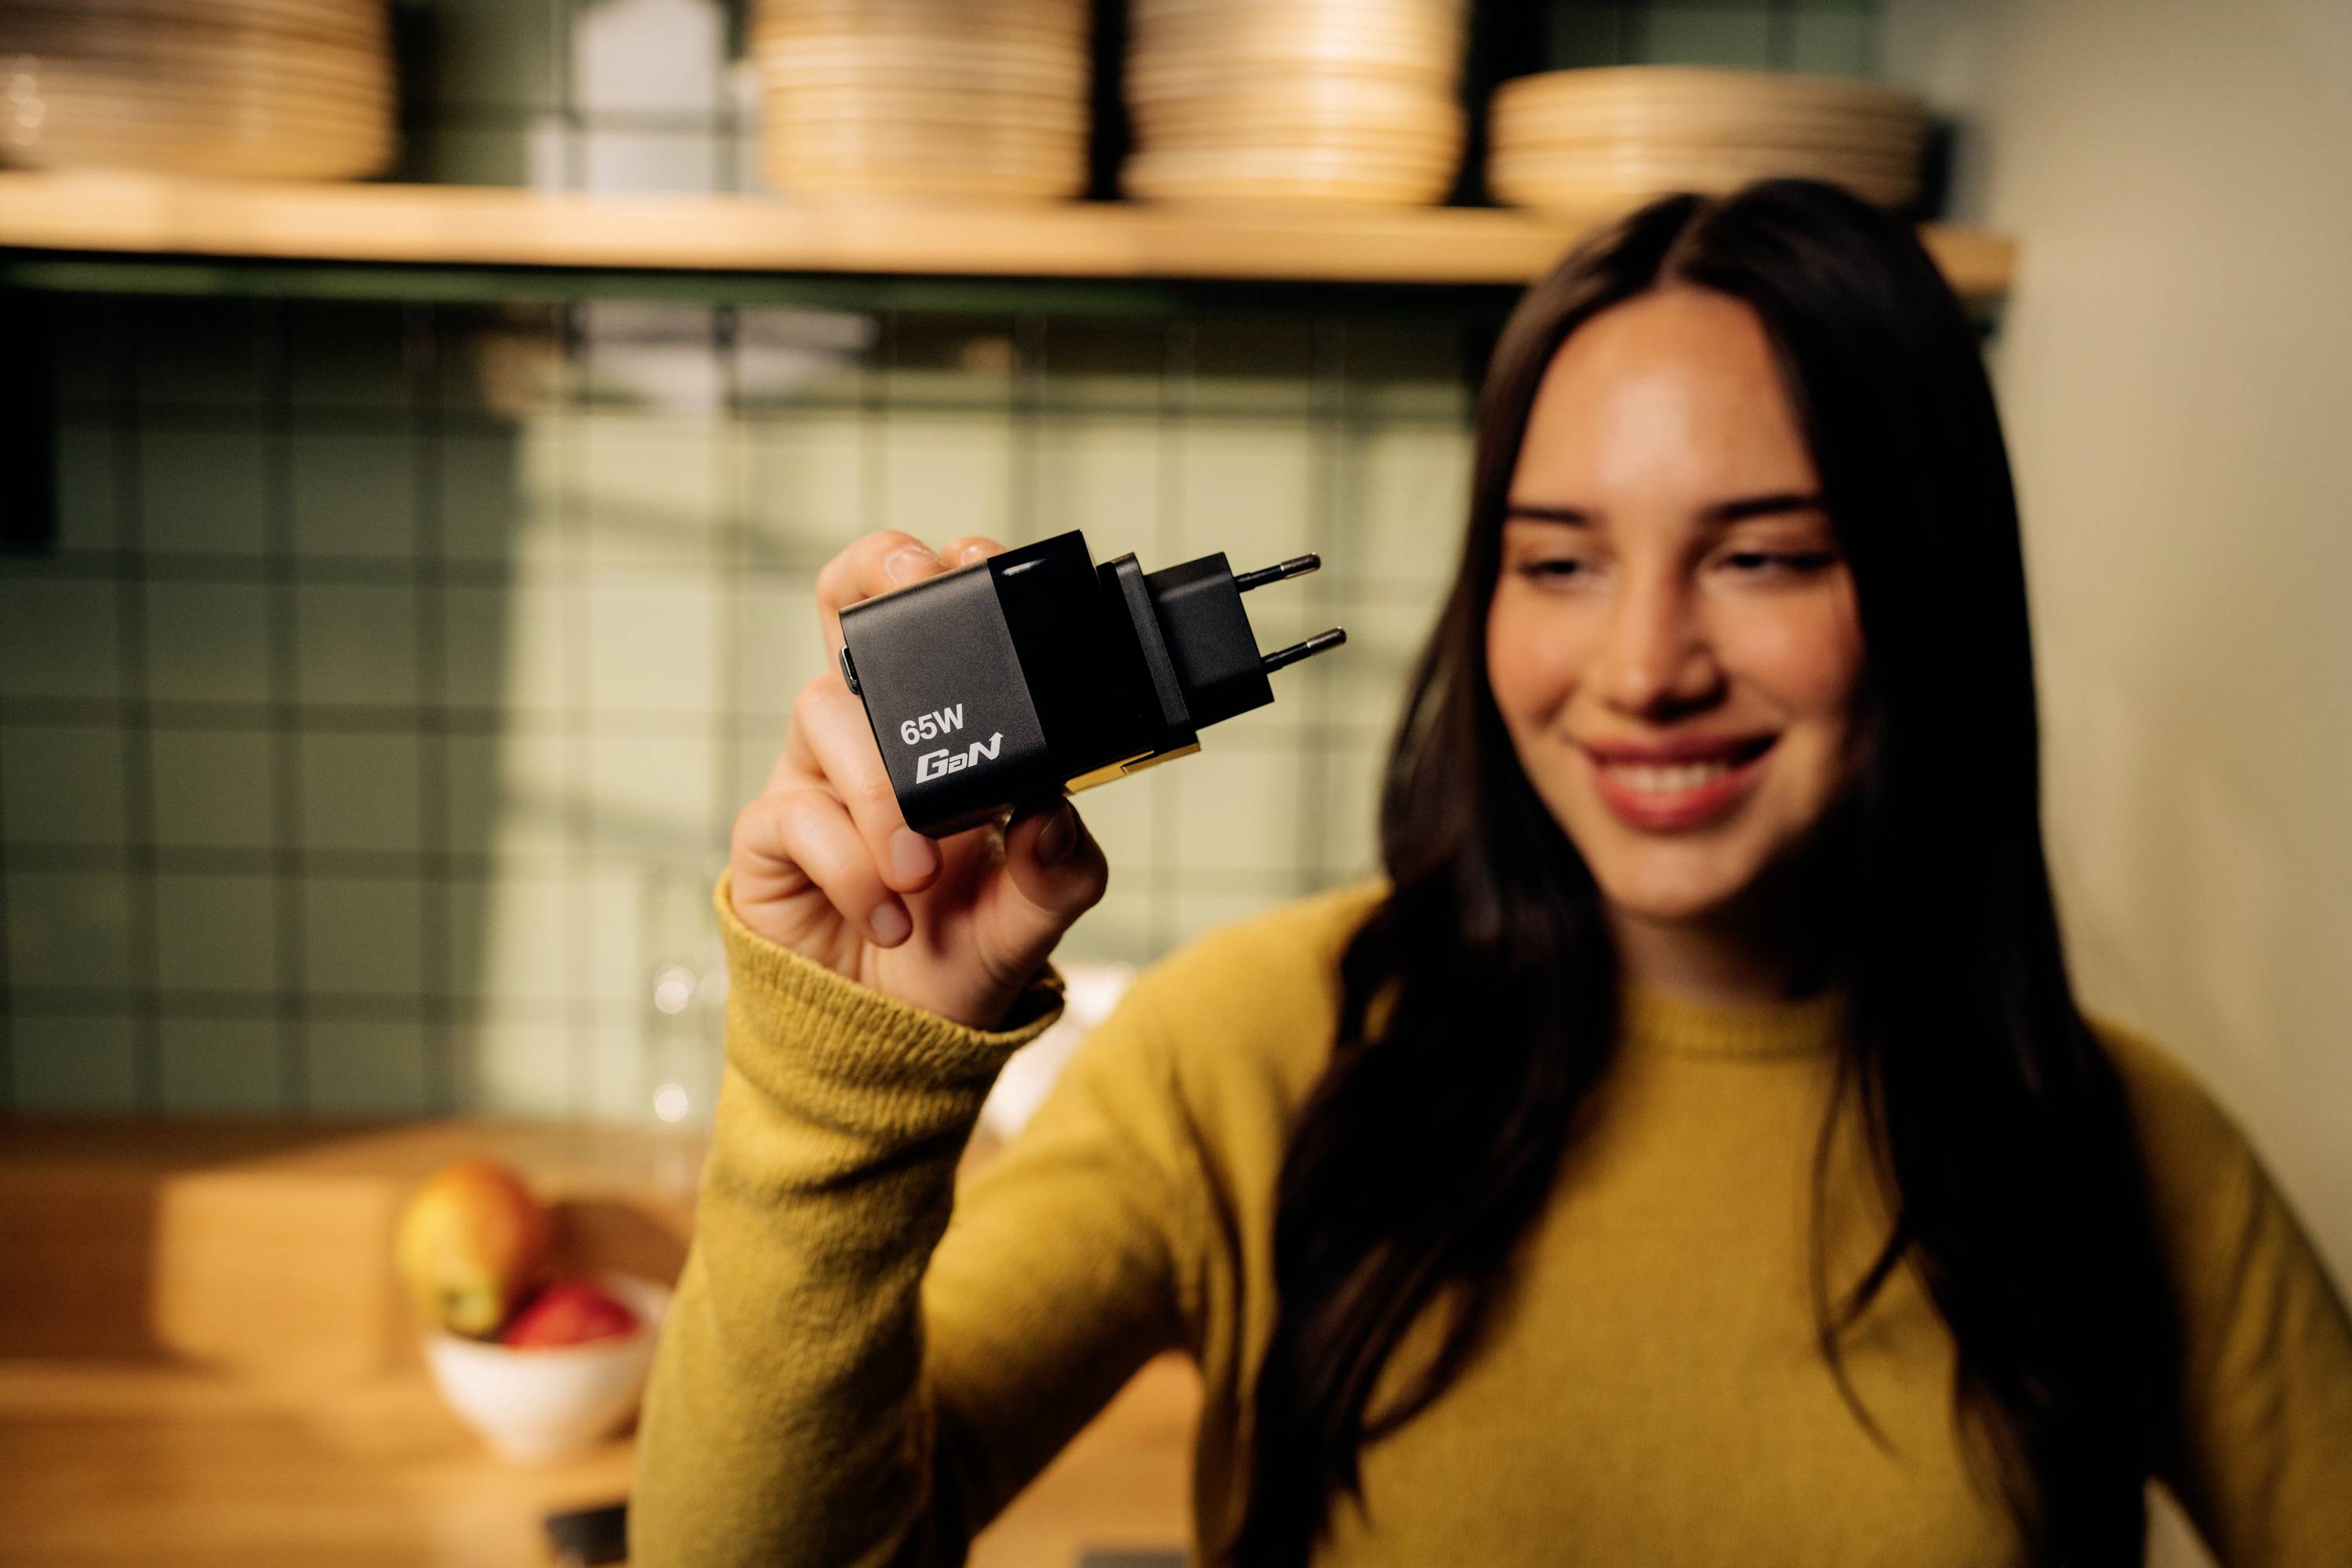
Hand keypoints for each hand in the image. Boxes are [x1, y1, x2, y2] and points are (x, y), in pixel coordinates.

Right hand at [729, 531, 1108, 1028]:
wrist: (893, 1042)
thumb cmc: (959, 955)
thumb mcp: (1035, 918)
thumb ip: (1059, 867)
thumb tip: (1055, 813)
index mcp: (945, 733)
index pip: (938, 623)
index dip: (948, 575)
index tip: (979, 563)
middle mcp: (873, 734)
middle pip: (847, 605)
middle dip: (874, 574)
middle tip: (914, 586)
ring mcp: (816, 776)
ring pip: (825, 712)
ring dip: (882, 793)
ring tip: (920, 874)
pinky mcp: (770, 833)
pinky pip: (796, 814)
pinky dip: (849, 867)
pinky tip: (885, 914)